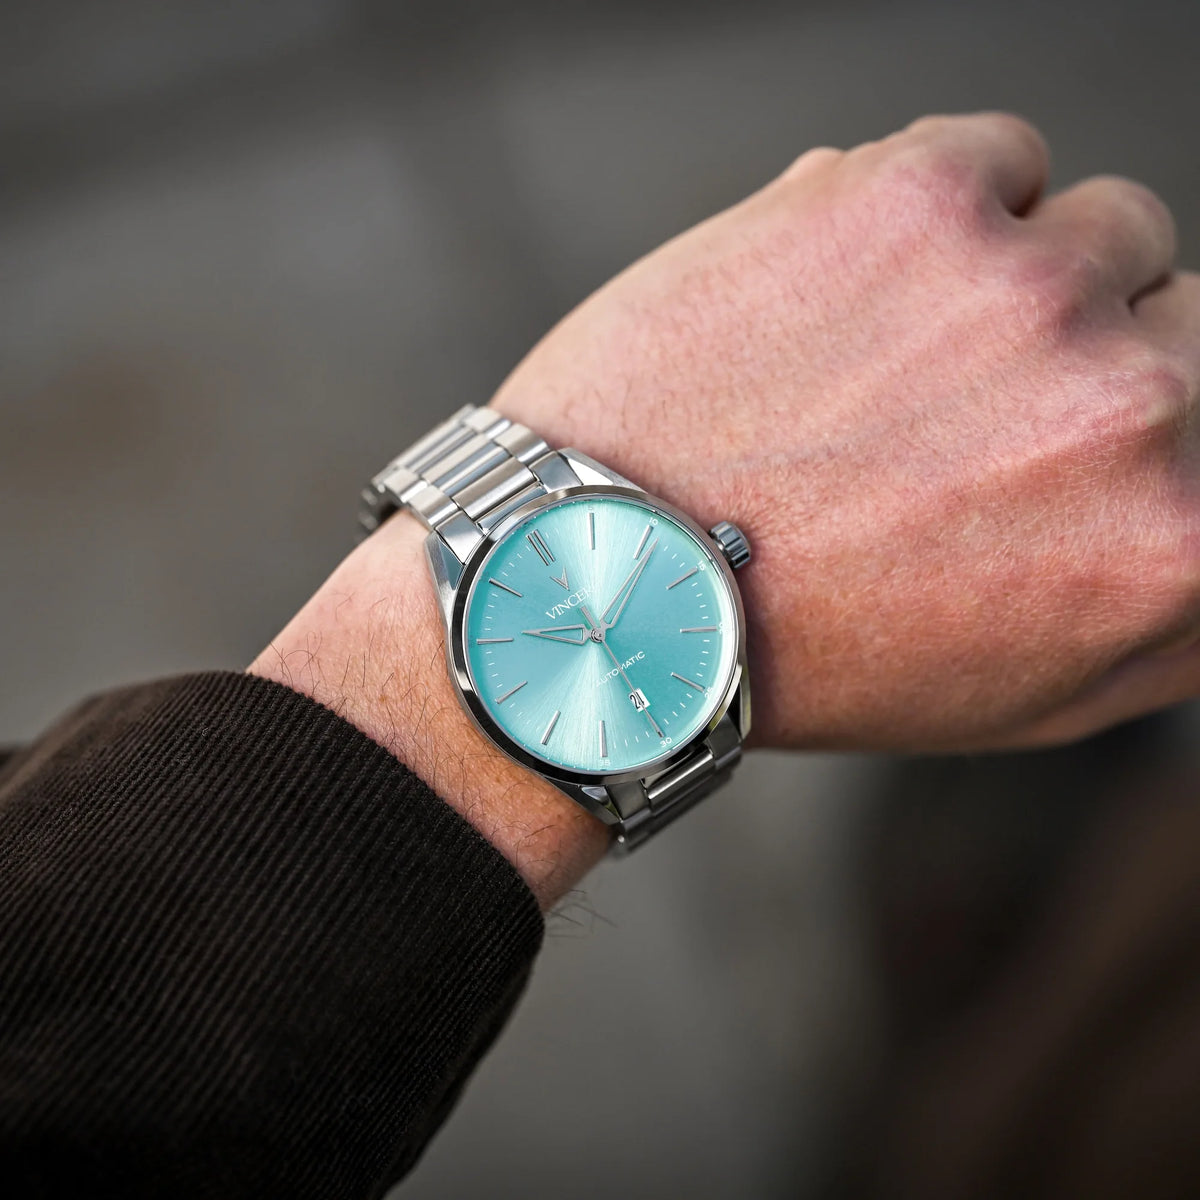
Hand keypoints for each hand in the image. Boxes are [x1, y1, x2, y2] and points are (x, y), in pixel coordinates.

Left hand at [254, 112, 1199, 904]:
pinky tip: (851, 293)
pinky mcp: (914, 196)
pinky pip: (1001, 156)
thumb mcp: (1025, 691)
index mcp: (1181, 539)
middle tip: (955, 413)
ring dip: (1015, 280)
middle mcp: (1133, 407)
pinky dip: (946, 208)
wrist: (618, 582)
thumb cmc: (804, 652)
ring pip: (1100, 224)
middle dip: (1086, 354)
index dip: (1148, 416)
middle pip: (1183, 307)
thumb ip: (1177, 606)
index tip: (1065, 428)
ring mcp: (1026, 286)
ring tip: (887, 361)